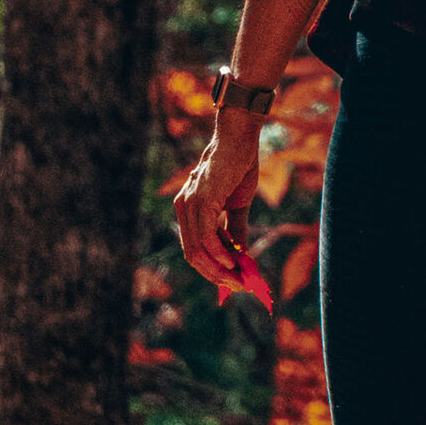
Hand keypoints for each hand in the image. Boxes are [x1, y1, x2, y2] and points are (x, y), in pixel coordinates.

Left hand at [173, 108, 261, 291]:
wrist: (239, 138)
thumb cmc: (239, 166)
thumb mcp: (238, 205)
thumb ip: (236, 230)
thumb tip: (242, 257)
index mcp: (188, 208)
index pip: (194, 248)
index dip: (212, 268)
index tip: (233, 281)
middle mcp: (183, 208)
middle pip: (193, 255)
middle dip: (215, 274)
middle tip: (237, 286)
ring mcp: (190, 205)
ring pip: (198, 250)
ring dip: (219, 269)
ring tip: (239, 278)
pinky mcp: (202, 202)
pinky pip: (207, 238)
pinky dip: (219, 254)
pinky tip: (234, 261)